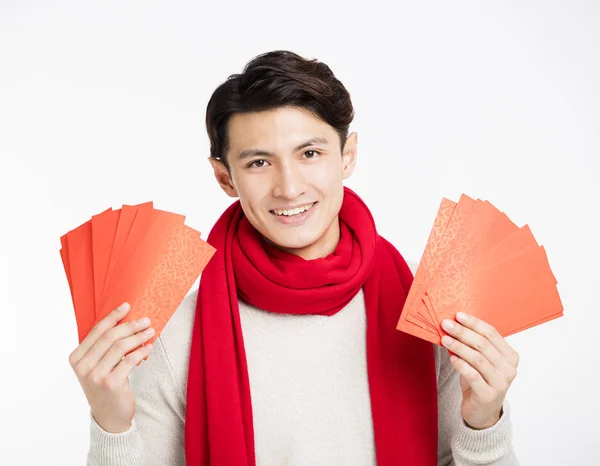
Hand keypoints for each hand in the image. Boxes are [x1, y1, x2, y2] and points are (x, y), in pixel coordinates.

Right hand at [68, 303, 155, 432]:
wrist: (109, 415)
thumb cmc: (106, 383)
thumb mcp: (98, 364)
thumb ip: (104, 345)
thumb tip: (124, 318)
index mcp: (76, 357)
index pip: (97, 330)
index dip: (113, 316)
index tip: (127, 305)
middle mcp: (82, 366)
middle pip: (110, 336)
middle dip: (131, 325)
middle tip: (146, 320)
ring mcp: (95, 376)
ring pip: (121, 347)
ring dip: (138, 337)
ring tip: (150, 331)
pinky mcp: (110, 384)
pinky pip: (129, 360)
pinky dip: (141, 351)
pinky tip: (149, 347)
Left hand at [440, 312, 518, 429]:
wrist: (482, 411)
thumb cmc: (480, 380)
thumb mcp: (480, 360)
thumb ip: (473, 344)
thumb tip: (454, 324)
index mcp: (510, 356)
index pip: (492, 333)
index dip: (474, 323)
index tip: (457, 315)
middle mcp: (509, 369)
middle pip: (483, 344)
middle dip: (463, 332)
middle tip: (446, 325)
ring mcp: (500, 383)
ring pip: (477, 358)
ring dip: (459, 346)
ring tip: (445, 339)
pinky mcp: (488, 395)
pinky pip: (472, 375)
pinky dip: (461, 364)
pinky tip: (451, 357)